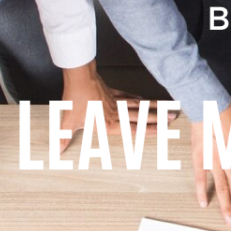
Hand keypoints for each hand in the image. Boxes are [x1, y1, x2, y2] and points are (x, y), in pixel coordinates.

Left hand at [58, 60, 177, 151]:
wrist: (79, 78)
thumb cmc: (75, 101)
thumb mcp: (68, 121)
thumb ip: (64, 137)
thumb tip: (56, 152)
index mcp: (109, 124)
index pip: (133, 129)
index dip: (149, 131)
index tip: (163, 131)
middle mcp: (117, 113)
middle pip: (142, 117)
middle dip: (159, 119)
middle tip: (173, 119)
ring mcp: (116, 101)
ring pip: (139, 106)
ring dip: (153, 108)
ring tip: (166, 108)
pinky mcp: (112, 92)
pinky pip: (128, 96)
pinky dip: (136, 98)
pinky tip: (142, 99)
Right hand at [191, 105, 230, 230]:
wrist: (208, 105)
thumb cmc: (229, 114)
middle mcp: (230, 161)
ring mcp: (214, 162)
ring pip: (221, 189)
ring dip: (226, 207)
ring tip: (230, 221)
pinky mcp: (200, 159)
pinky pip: (201, 178)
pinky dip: (202, 191)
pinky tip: (204, 204)